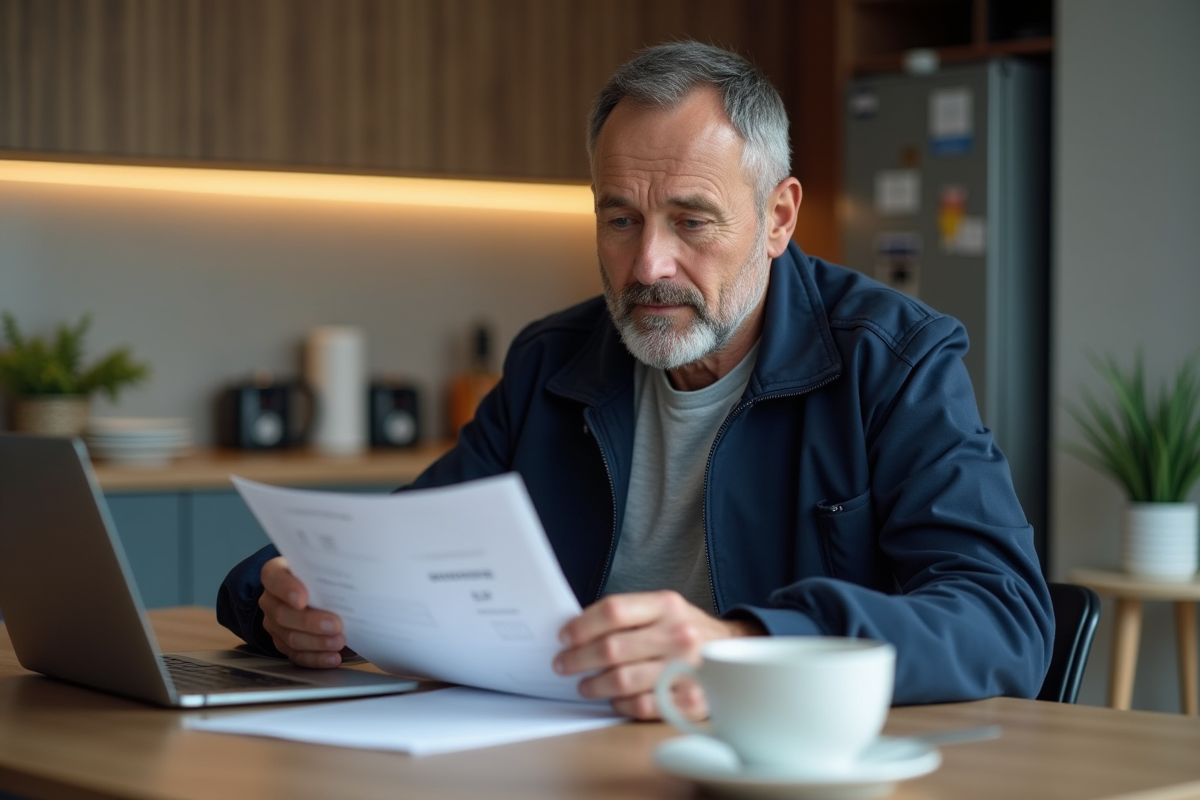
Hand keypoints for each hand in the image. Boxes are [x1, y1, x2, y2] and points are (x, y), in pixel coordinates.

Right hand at [258, 556, 349, 667]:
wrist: (324, 594)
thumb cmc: (324, 577)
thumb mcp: (327, 567)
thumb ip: (333, 570)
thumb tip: (356, 571)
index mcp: (277, 573)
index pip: (273, 577)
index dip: (286, 588)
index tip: (303, 598)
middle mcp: (271, 599)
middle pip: (282, 614)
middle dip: (310, 622)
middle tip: (335, 624)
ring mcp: (275, 624)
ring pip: (290, 637)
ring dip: (317, 642)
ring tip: (339, 641)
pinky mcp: (284, 643)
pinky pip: (297, 655)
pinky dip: (316, 658)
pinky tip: (332, 657)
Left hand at [552, 590, 764, 719]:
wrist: (736, 654)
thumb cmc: (687, 631)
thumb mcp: (664, 609)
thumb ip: (628, 615)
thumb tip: (578, 629)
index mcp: (667, 605)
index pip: (613, 611)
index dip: (581, 625)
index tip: (564, 636)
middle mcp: (678, 634)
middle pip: (611, 648)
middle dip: (578, 659)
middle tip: (563, 664)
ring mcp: (686, 668)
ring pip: (622, 680)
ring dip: (594, 685)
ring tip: (585, 685)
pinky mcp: (690, 700)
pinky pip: (641, 706)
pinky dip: (620, 705)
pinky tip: (614, 700)